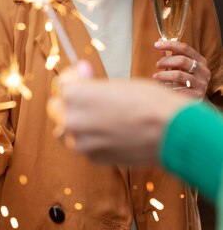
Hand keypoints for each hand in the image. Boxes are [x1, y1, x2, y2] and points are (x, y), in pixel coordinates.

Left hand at [48, 65, 190, 164]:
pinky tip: (114, 133)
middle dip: (70, 103)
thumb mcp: (116, 83)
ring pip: (68, 130)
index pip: (61, 84)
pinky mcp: (93, 158)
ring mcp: (80, 141)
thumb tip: (81, 71)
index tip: (84, 78)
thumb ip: (92, 83)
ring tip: (104, 118)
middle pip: (57, 108)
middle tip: (90, 100)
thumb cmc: (148, 101)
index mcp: (74, 95)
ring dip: (80, 124)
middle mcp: (71, 119)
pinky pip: (86, 146)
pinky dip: (94, 140)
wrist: (172, 130)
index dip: (74, 80)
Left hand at [153, 39, 210, 97]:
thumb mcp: (179, 66)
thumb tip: (159, 41)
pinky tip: (162, 87)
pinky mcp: (197, 95)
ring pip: (178, 75)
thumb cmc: (184, 79)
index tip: (156, 45)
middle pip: (182, 60)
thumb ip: (170, 55)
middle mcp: (204, 71)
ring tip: (156, 76)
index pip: (185, 48)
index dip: (170, 44)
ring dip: (163, 74)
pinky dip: (167, 86)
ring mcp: (202, 83)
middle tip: (157, 65)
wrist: (193, 99)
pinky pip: (177, 89)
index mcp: (200, 60)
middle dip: (166, 61)